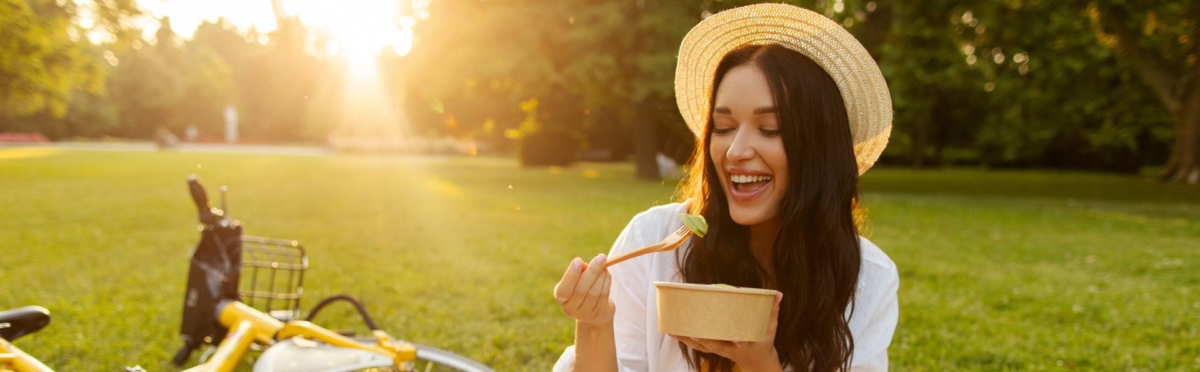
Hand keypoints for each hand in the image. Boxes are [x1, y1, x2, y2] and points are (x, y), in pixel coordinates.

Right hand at [553, 254, 614, 325]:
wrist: (594, 311)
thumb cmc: (582, 288)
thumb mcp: (578, 280)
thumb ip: (580, 272)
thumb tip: (585, 265)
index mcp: (560, 298)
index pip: (563, 290)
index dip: (571, 275)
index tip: (579, 260)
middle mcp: (570, 309)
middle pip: (581, 290)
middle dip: (592, 271)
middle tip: (601, 257)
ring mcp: (585, 314)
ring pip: (594, 292)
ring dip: (601, 276)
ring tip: (604, 266)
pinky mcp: (599, 314)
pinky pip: (604, 295)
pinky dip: (607, 281)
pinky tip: (607, 274)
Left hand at [669, 292, 783, 371]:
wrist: (758, 364)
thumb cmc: (763, 343)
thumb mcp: (770, 329)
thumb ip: (773, 311)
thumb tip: (778, 293)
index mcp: (744, 343)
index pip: (737, 339)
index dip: (732, 337)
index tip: (727, 334)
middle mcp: (730, 349)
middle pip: (713, 344)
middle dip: (701, 337)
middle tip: (688, 328)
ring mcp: (720, 350)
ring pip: (701, 346)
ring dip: (686, 339)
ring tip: (672, 330)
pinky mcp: (713, 349)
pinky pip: (697, 345)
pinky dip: (685, 339)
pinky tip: (673, 332)